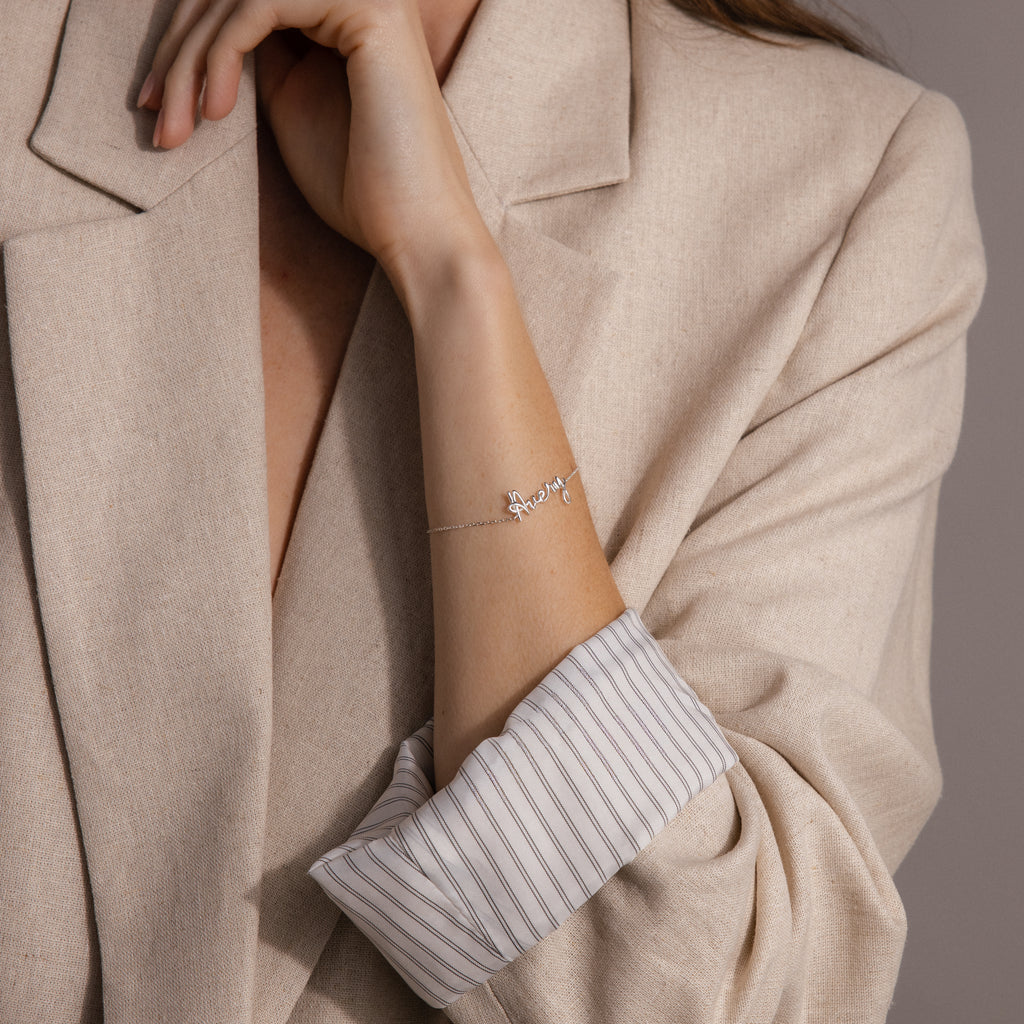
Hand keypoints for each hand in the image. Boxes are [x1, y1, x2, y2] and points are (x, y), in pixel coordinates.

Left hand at [137, 0, 488, 276]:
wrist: (417, 233)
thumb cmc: (361, 192)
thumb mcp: (290, 111)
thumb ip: (255, 62)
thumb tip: (200, 29)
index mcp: (343, 18)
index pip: (243, 6)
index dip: (185, 46)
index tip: (151, 103)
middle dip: (175, 52)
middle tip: (149, 114)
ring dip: (187, 60)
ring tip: (171, 126)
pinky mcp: (367, 9)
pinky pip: (260, 6)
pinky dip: (220, 56)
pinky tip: (212, 110)